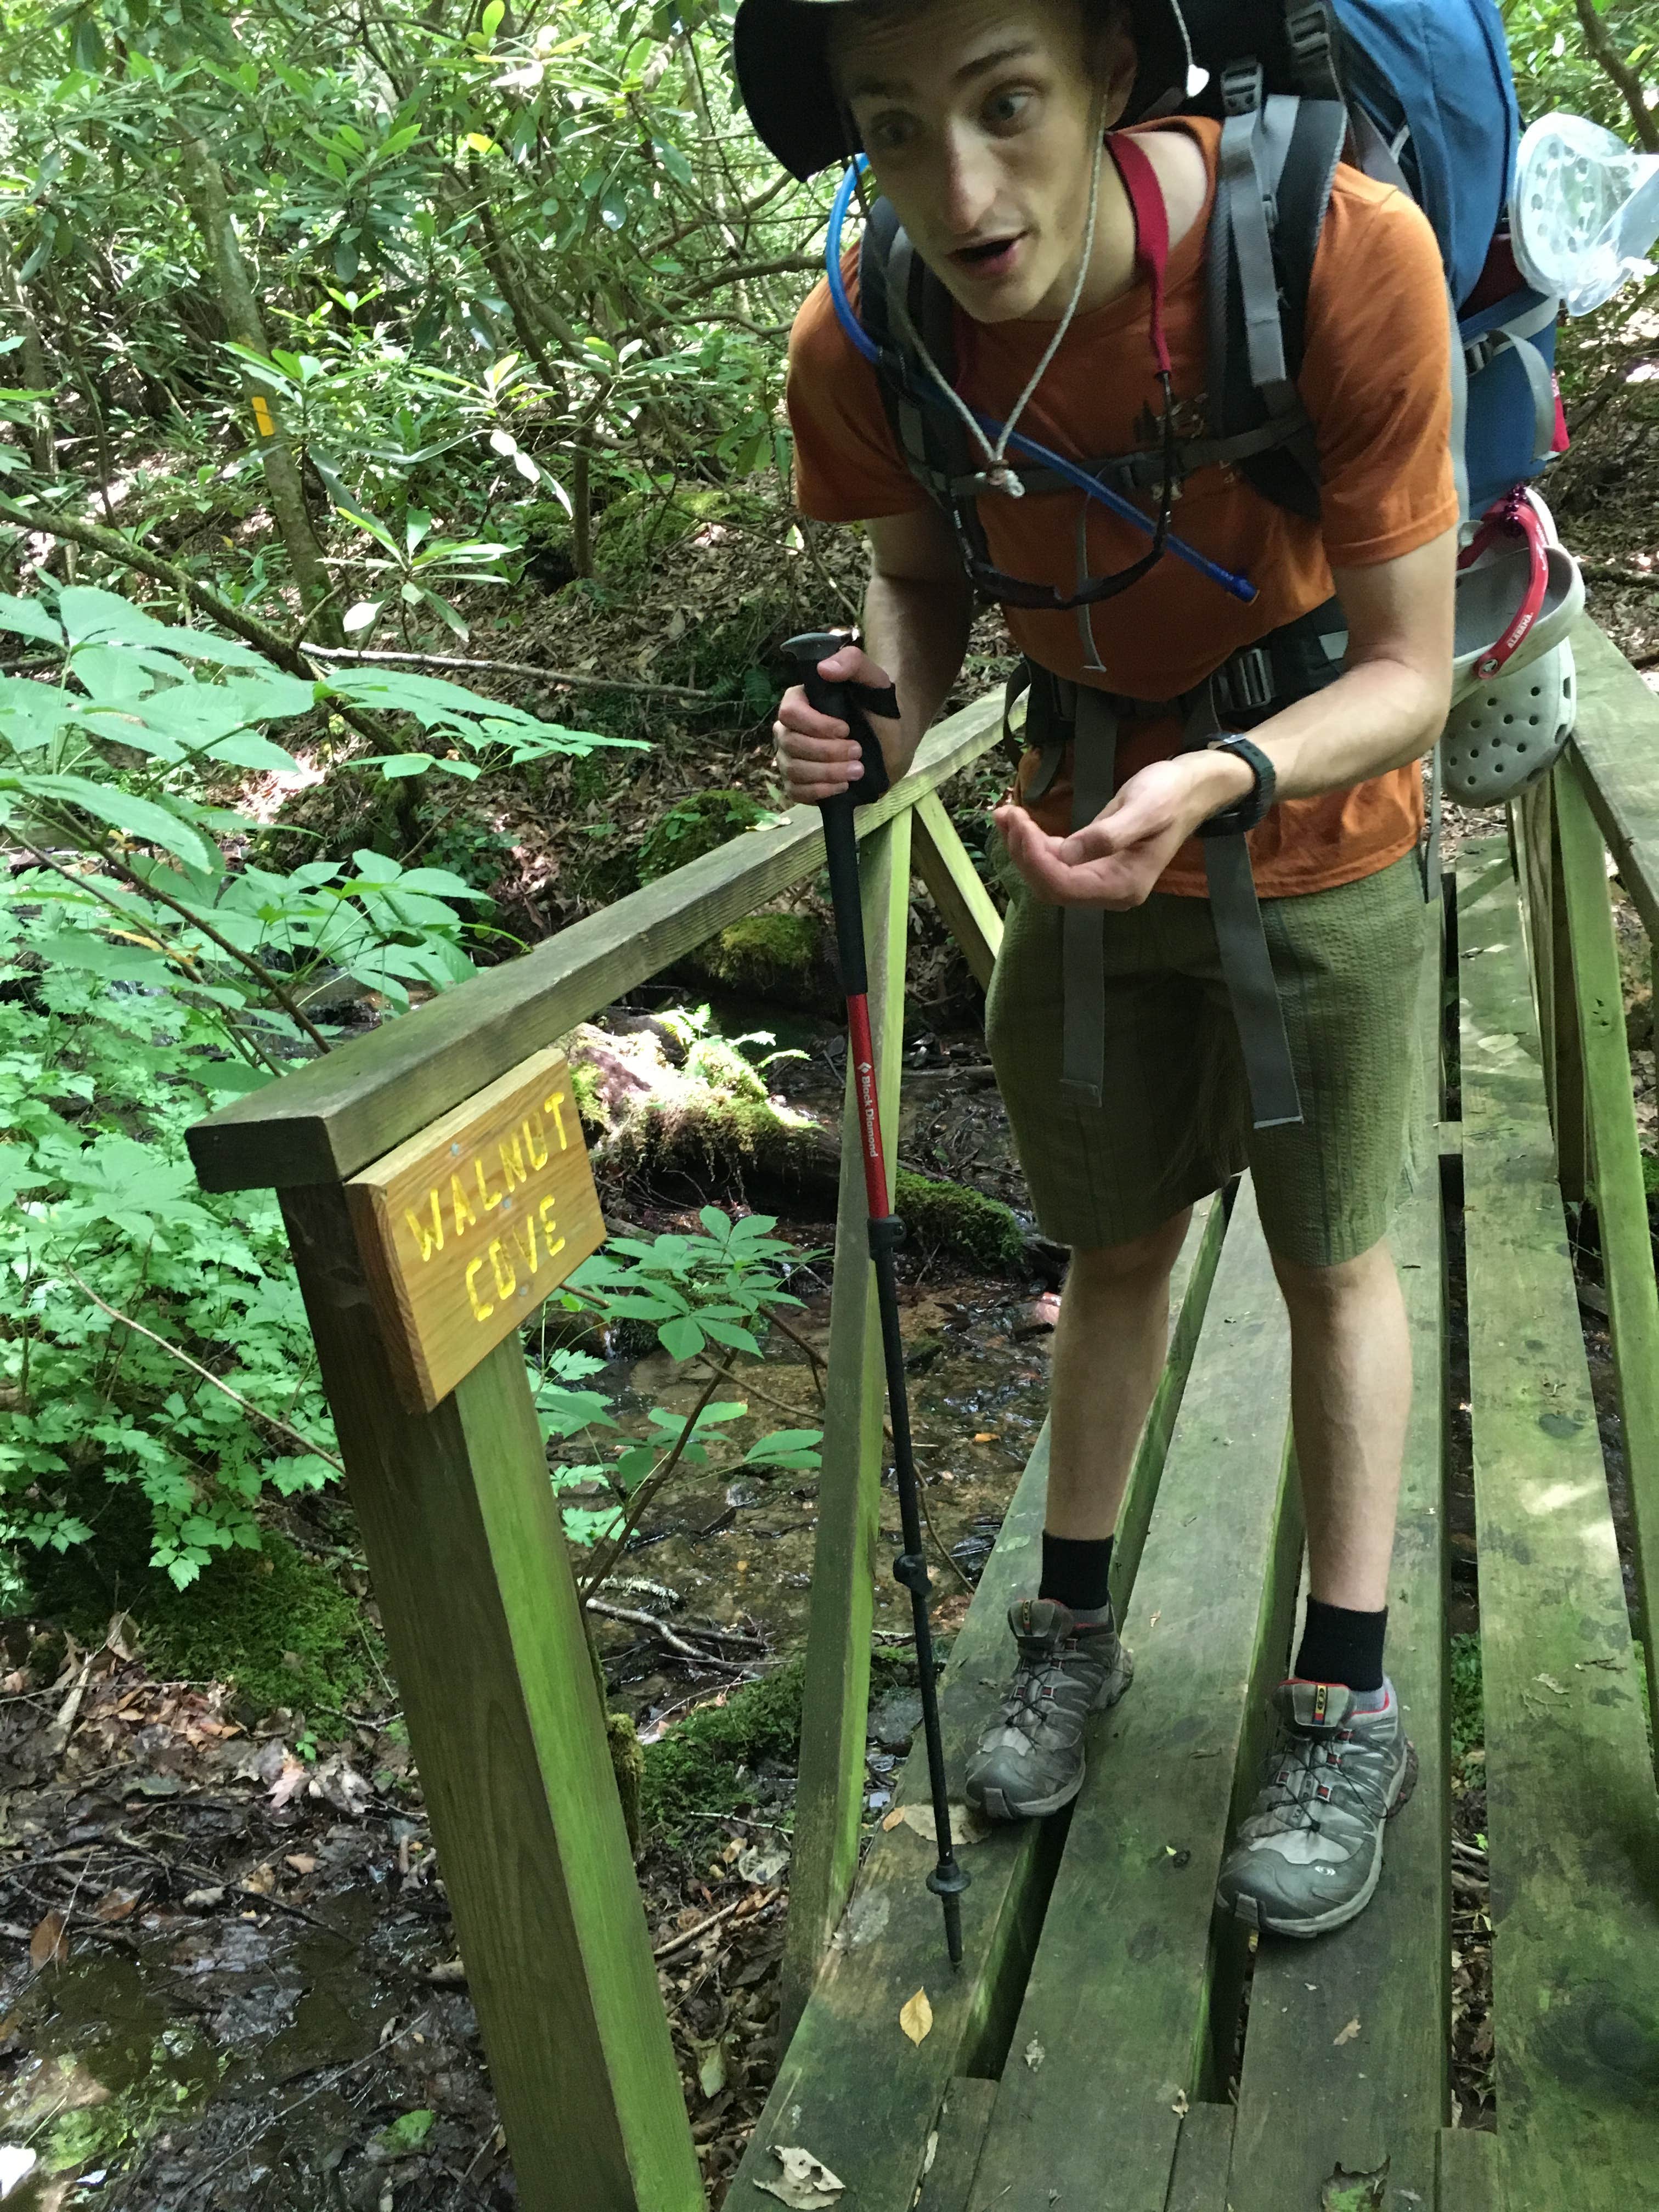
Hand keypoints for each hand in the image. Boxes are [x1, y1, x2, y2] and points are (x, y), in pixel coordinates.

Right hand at [772, 641, 900, 805]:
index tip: (845, 729)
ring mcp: (790, 758)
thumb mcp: (874, 681)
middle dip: (828, 751)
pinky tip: (843, 785)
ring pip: (794, 769)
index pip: (789, 712)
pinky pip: (795, 791)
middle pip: (791, 743)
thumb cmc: (879, 710)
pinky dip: (820, 791)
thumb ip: (853, 663)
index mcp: (800, 701)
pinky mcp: (798, 784)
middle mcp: (788, 729)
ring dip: (828, 772)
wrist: (892, 745)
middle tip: (859, 751)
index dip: (816, 725)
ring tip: (858, 770)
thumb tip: (824, 668)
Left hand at [993, 751, 1252, 908]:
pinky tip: (1018, 821)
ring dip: (1022, 847)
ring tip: (1005, 813)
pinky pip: (1055, 862)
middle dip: (1023, 852)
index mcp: (1123, 885)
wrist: (1192, 787)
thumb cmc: (1171, 793)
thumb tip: (1067, 855)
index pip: (1064, 884)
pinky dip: (1033, 843)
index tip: (1018, 822)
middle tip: (1005, 813)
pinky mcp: (1092, 863)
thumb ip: (1107, 836)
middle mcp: (1108, 891)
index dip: (1034, 858)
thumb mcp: (1144, 809)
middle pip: (1050, 885)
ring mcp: (1100, 880)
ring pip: (1047, 875)